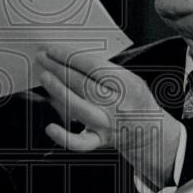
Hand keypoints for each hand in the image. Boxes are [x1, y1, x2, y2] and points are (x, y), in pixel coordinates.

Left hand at [35, 45, 180, 188]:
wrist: (150, 131)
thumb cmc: (134, 100)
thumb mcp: (130, 80)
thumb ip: (105, 71)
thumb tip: (70, 58)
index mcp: (128, 85)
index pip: (94, 67)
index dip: (71, 57)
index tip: (54, 49)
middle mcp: (118, 105)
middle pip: (83, 84)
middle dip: (59, 68)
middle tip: (43, 57)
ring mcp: (108, 124)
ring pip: (79, 107)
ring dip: (58, 90)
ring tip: (44, 76)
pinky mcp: (99, 140)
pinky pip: (80, 143)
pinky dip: (64, 137)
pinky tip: (50, 127)